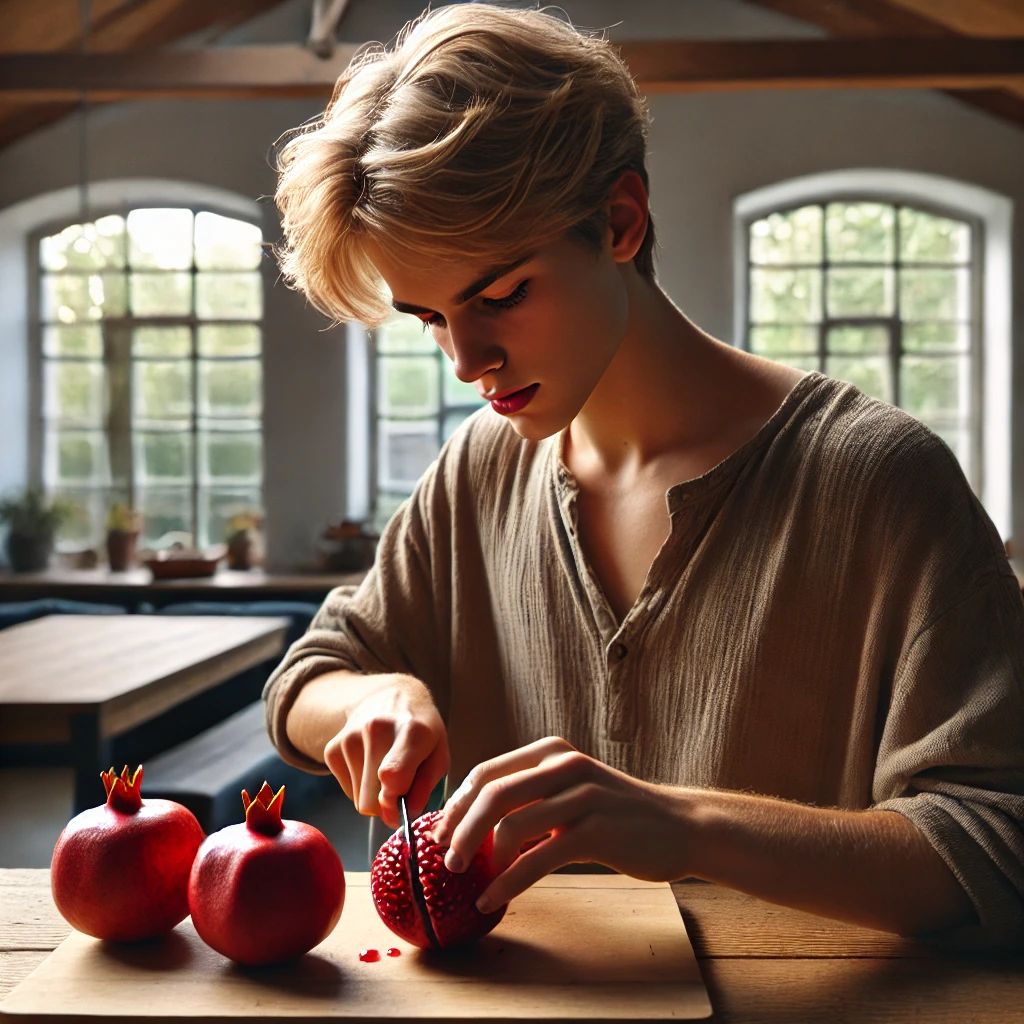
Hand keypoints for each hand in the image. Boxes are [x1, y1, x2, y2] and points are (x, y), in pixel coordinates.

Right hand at [322, 674, 448, 829]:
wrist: (390, 696)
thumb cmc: (421, 731)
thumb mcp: (439, 754)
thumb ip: (426, 787)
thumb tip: (404, 815)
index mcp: (410, 730)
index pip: (393, 776)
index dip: (395, 803)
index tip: (401, 810)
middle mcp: (376, 729)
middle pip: (370, 800)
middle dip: (386, 806)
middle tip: (401, 788)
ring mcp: (349, 737)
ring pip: (358, 800)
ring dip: (374, 795)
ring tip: (386, 768)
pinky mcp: (332, 748)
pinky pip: (347, 791)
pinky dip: (361, 786)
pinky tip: (371, 763)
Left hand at [429, 736, 692, 912]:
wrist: (679, 827)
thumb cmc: (617, 814)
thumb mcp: (571, 791)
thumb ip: (531, 798)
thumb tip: (474, 827)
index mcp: (551, 753)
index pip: (487, 772)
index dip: (457, 803)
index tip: (438, 832)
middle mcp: (563, 766)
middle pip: (492, 794)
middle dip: (460, 829)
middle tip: (445, 859)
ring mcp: (581, 796)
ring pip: (512, 824)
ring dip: (481, 858)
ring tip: (469, 882)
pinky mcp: (595, 830)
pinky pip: (538, 857)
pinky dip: (509, 881)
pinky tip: (494, 898)